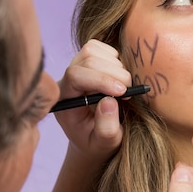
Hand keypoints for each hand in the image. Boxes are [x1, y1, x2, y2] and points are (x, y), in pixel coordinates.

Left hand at [55, 39, 131, 160]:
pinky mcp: (87, 60)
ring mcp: (76, 67)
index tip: (123, 93)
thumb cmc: (97, 143)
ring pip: (93, 50)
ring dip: (116, 66)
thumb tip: (109, 101)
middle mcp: (66, 80)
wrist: (93, 137)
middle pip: (86, 59)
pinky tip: (119, 78)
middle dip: (113, 74)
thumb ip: (106, 128)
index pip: (75, 76)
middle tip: (128, 93)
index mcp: (64, 100)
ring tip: (124, 88)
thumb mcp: (104, 144)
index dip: (101, 80)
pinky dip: (115, 59)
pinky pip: (100, 47)